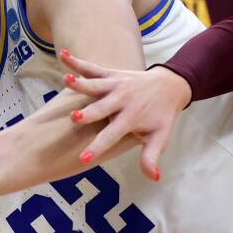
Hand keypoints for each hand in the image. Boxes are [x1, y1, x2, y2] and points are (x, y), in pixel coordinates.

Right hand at [59, 49, 190, 180]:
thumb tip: (153, 177)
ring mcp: (116, 85)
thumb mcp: (159, 138)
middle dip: (88, 113)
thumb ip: (151, 157)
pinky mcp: (111, 74)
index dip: (98, 147)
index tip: (84, 157)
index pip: (112, 136)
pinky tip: (63, 54)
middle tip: (74, 117)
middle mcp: (122, 101)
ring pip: (95, 85)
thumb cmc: (160, 116)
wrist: (169, 86)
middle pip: (101, 109)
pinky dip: (77, 62)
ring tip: (66, 80)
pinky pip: (92, 68)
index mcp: (130, 119)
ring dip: (81, 82)